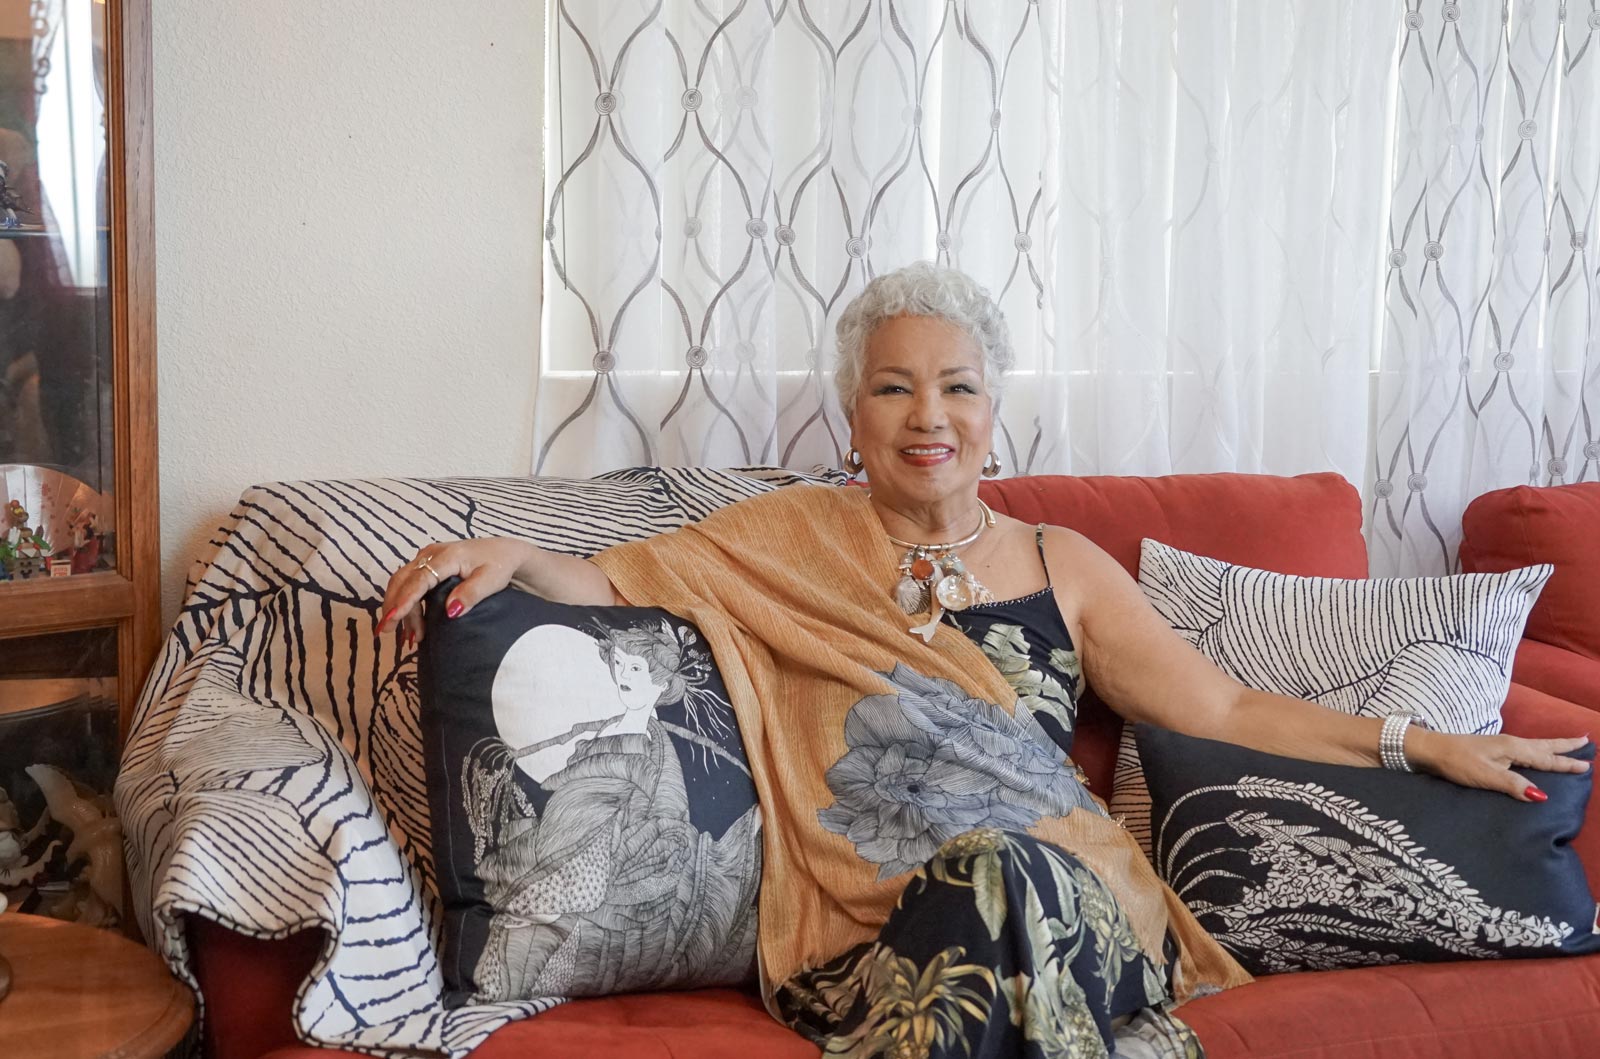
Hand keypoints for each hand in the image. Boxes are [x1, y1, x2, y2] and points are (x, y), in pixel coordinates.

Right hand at [376, 538, 531, 646]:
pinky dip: (405, 602)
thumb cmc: (500, 566)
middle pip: (402, 580)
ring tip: (410, 636)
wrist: (506, 552)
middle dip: (393, 606)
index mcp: (447, 557)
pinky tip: (411, 623)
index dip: (405, 601)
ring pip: (402, 582)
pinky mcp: (428, 564)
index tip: (392, 619)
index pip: (419, 580)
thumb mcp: (491, 581)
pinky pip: (409, 582)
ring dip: (400, 607)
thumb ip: (471, 594)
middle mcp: (431, 554)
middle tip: (388, 632)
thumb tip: (451, 611)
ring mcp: (428, 557)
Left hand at [1412, 728, 1590, 801]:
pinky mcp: (1494, 749)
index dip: (1566, 764)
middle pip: (1545, 746)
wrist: (1432, 749)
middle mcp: (1511, 743)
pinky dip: (1539, 749)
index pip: (1546, 759)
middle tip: (1587, 742)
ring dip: (1554, 746)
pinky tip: (1537, 753)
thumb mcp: (1486, 776)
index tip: (1587, 765)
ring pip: (1536, 745)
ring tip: (1571, 744)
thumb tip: (1541, 796)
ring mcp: (1502, 745)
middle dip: (1566, 746)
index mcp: (1513, 749)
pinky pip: (1526, 749)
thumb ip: (1513, 785)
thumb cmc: (1457, 762)